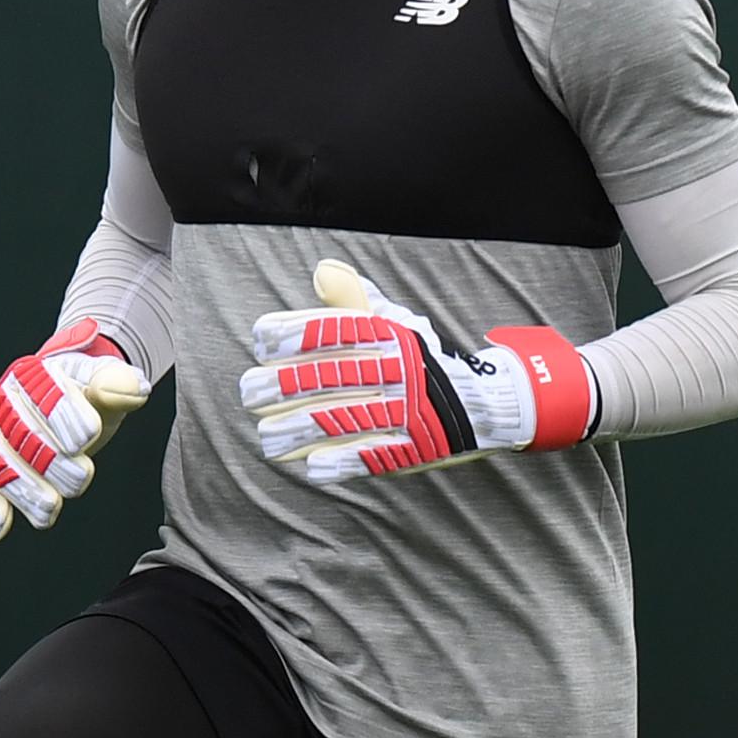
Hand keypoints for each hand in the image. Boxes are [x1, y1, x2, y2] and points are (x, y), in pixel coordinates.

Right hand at [0, 320, 149, 540]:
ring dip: (24, 491)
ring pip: (0, 465)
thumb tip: (132, 388)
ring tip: (50, 509)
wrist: (68, 402)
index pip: (43, 392)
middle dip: (50, 461)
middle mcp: (6, 404)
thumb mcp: (108, 382)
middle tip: (82, 477)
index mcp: (33, 374)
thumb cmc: (88, 392)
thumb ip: (120, 384)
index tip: (88, 436)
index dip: (63, 414)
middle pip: (21, 435)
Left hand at [238, 259, 592, 484]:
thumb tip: (321, 271)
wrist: (487, 404)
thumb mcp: (398, 324)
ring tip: (266, 437)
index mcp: (394, 337)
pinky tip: (311, 466)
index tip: (261, 338)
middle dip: (287, 384)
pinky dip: (343, 461)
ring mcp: (410, 412)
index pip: (340, 330)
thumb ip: (355, 303)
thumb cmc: (427, 361)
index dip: (298, 332)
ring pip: (348, 419)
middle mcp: (402, 371)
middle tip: (249, 391)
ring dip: (302, 429)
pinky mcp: (415, 448)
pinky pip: (375, 455)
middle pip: (336, 376)